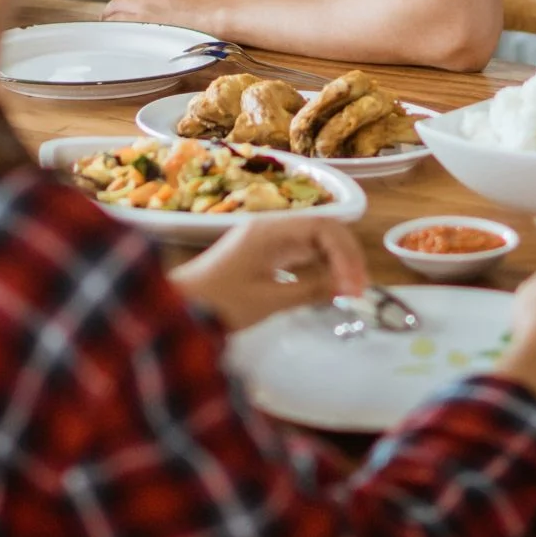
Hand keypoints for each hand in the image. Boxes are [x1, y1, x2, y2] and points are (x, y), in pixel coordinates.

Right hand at [104, 0, 228, 32]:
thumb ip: (145, 33)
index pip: (114, 16)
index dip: (108, 21)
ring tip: (132, 8)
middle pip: (118, 1)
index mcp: (141, 18)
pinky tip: (161, 0)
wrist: (217, 15)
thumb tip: (137, 32)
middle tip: (110, 16)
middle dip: (112, 8)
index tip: (106, 25)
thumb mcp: (162, 41)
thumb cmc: (196, 36)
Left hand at [169, 215, 367, 331]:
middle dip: (346, 256)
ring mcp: (265, 239)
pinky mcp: (262, 253)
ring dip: (335, 261)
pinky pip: (300, 251)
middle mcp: (270, 227)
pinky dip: (319, 265)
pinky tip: (328, 285)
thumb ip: (311, 290)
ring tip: (349, 290)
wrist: (177, 309)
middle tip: (359, 289)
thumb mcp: (269, 301)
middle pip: (322, 229)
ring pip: (314, 240)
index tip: (356, 287)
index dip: (346, 255)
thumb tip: (348, 287)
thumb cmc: (218, 303)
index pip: (324, 227)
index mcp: (270, 230)